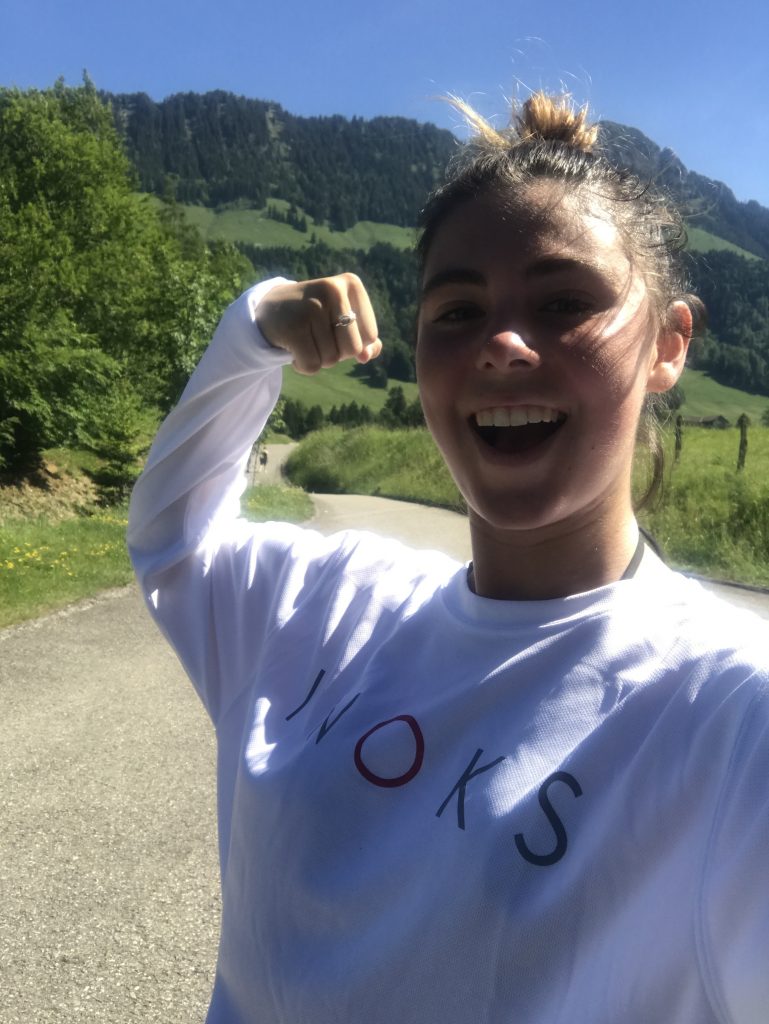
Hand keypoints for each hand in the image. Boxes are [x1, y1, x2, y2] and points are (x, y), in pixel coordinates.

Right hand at [257, 274, 381, 374]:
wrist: (271, 309)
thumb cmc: (316, 317)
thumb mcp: (343, 320)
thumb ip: (364, 339)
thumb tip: (366, 357)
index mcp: (352, 284)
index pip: (370, 335)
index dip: (354, 342)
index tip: (334, 327)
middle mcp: (333, 290)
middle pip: (353, 349)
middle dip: (338, 353)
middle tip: (318, 335)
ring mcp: (312, 307)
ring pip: (331, 360)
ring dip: (318, 358)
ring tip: (304, 337)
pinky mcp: (294, 326)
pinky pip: (312, 365)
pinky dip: (303, 366)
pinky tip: (294, 349)